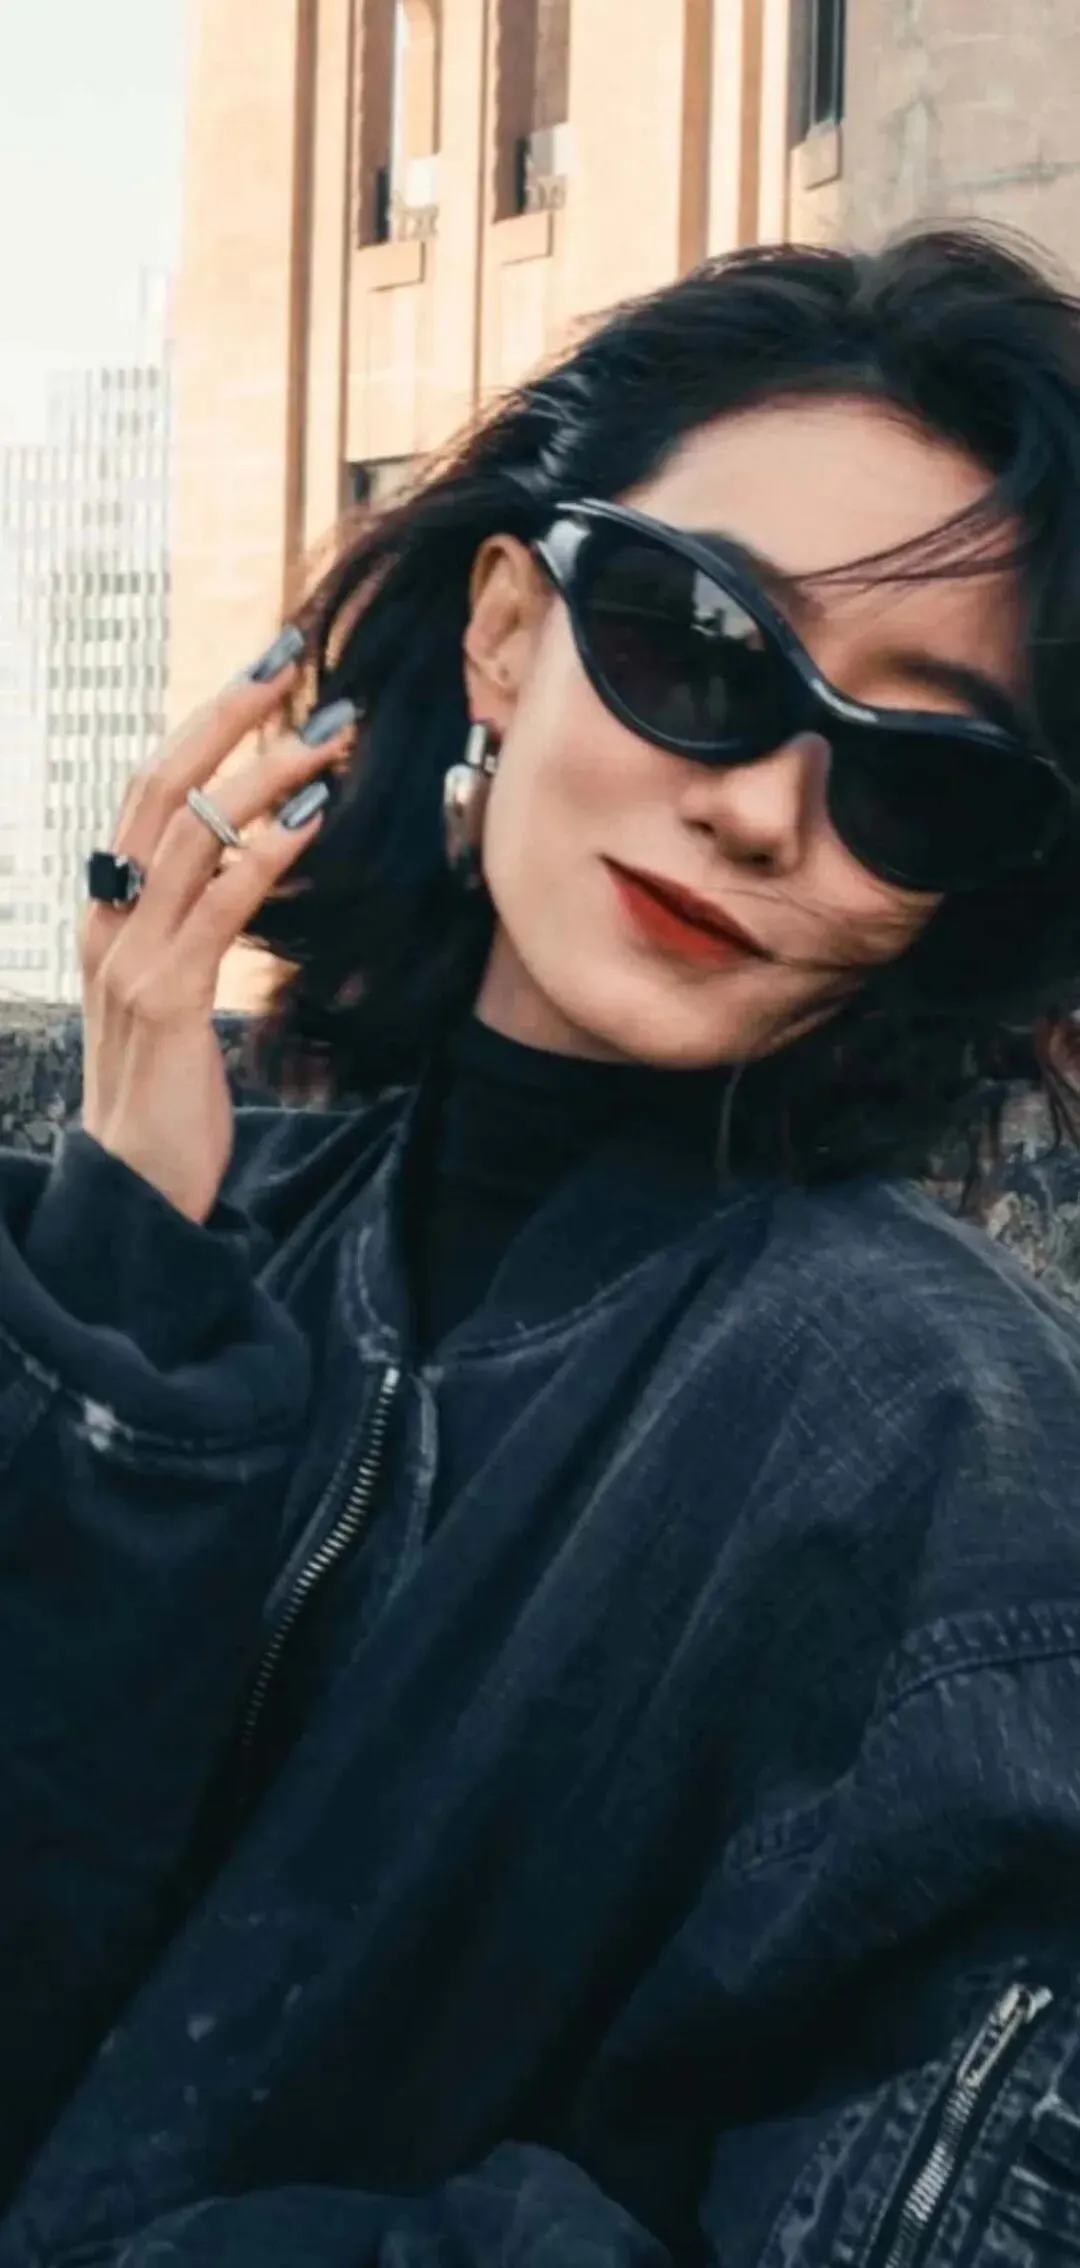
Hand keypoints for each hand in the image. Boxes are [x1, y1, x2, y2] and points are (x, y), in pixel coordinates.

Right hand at [80, 641, 356, 1224]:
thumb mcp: (175, 989)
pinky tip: (312, 819)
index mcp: (108, 908)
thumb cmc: (169, 1088)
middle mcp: (108, 918)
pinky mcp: (167, 1000)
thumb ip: (195, 924)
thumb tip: (248, 863)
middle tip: (291, 658)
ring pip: (190, 834)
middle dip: (226, 714)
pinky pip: (218, 907)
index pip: (150, 789)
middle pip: (159, 786)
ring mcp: (131, 957)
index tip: (265, 669)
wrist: (137, 1183)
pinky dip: (265, 854)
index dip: (204, 722)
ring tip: (327, 734)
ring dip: (263, 774)